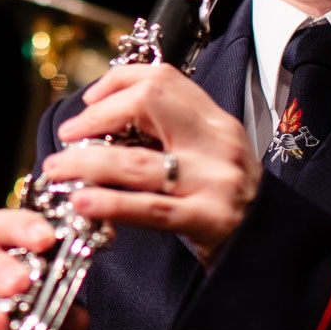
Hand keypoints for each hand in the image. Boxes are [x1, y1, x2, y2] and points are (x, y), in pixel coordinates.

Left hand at [46, 61, 260, 264]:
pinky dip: (110, 203)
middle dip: (98, 115)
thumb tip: (103, 123)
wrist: (273, 250)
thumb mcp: (209, 157)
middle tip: (68, 135)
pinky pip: (150, 209)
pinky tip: (83, 202)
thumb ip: (170, 137)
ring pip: (137, 161)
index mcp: (215, 122)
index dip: (117, 82)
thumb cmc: (230, 203)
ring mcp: (214, 181)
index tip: (89, 101)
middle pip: (148, 104)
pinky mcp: (208, 219)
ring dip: (87, 163)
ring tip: (57, 170)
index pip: (163, 79)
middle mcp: (217, 144)